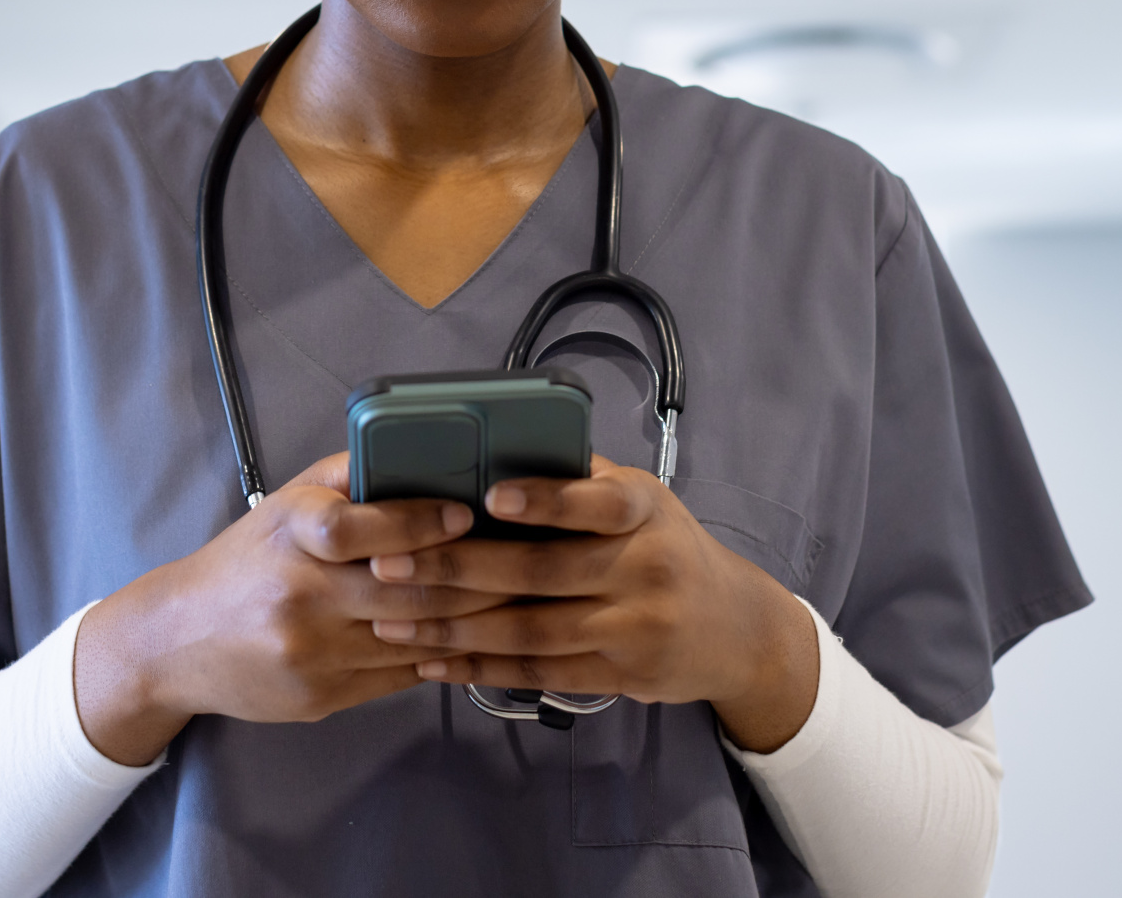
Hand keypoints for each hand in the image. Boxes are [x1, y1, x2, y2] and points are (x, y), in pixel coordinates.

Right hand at [72, 454, 514, 764]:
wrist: (176, 642)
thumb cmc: (246, 561)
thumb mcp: (284, 503)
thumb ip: (348, 478)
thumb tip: (424, 450)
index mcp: (288, 536)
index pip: (356, 527)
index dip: (416, 521)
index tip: (466, 513)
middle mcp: (297, 597)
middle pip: (401, 590)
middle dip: (472, 576)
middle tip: (526, 559)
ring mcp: (309, 655)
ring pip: (411, 638)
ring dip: (470, 620)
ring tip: (519, 599)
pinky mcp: (320, 697)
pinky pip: (399, 677)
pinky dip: (441, 656)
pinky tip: (474, 639)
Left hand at [364, 455, 819, 752]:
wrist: (733, 628)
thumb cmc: (665, 546)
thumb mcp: (642, 500)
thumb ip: (579, 478)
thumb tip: (493, 445)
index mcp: (644, 508)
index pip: (596, 501)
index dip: (545, 500)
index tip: (489, 497)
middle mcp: (645, 566)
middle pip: (541, 572)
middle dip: (456, 569)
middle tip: (388, 563)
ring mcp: (635, 627)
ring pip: (530, 629)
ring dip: (453, 627)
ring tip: (390, 618)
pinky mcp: (621, 676)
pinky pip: (539, 673)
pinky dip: (480, 668)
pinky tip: (432, 662)